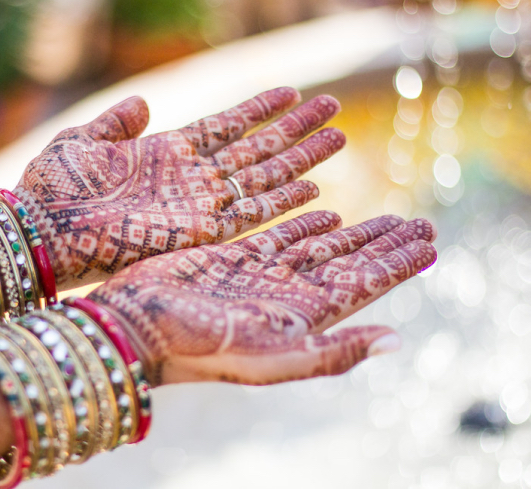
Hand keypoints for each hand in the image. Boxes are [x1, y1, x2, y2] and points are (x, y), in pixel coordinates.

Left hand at [15, 88, 343, 287]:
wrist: (38, 234)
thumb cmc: (50, 188)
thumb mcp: (82, 140)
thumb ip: (117, 122)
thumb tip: (143, 102)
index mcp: (165, 153)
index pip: (224, 126)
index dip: (258, 110)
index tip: (291, 91)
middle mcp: (189, 179)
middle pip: (255, 150)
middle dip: (294, 130)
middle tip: (333, 106)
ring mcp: (196, 203)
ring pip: (262, 177)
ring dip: (300, 159)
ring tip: (338, 135)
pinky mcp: (197, 232)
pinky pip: (250, 214)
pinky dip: (282, 201)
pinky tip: (314, 186)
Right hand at [86, 211, 436, 385]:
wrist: (137, 326)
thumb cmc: (197, 347)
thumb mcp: (269, 357)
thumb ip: (331, 351)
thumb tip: (394, 341)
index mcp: (302, 317)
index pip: (365, 284)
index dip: (399, 263)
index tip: (432, 242)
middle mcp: (287, 295)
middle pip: (350, 262)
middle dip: (386, 243)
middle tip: (421, 223)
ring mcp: (260, 275)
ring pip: (319, 246)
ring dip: (354, 231)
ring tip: (386, 217)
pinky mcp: (232, 258)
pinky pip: (279, 235)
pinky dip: (305, 223)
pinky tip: (326, 213)